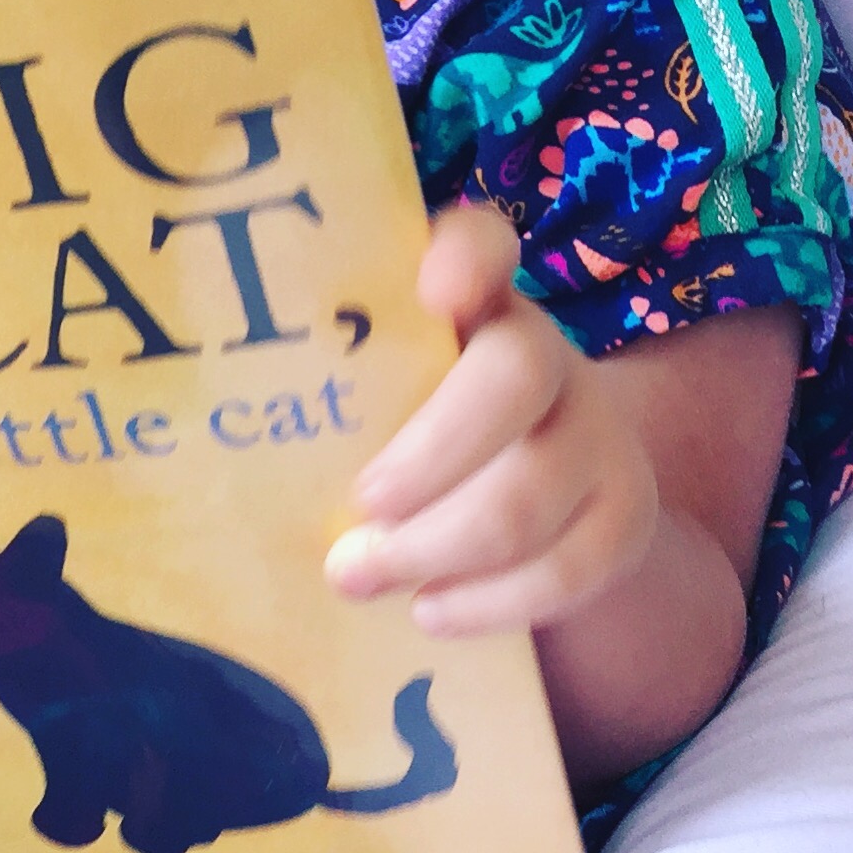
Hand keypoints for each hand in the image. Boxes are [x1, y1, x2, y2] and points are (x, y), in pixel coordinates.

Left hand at [324, 204, 659, 637]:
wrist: (523, 478)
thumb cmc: (398, 422)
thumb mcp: (365, 384)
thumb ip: (325, 384)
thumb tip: (226, 432)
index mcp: (469, 297)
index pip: (479, 242)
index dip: (464, 257)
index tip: (433, 291)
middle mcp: (542, 347)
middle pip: (512, 379)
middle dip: (429, 456)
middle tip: (358, 508)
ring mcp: (595, 428)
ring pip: (532, 492)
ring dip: (437, 548)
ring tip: (358, 575)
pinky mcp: (625, 510)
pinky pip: (571, 567)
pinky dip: (491, 602)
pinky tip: (428, 610)